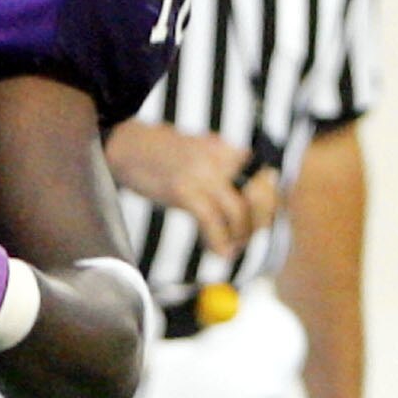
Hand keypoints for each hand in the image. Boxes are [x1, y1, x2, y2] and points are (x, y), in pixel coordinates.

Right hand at [105, 121, 276, 258]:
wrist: (127, 145)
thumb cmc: (164, 153)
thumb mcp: (203, 152)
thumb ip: (227, 167)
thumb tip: (253, 193)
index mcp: (229, 149)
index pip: (266, 179)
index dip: (270, 205)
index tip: (261, 222)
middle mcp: (221, 158)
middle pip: (259, 196)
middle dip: (258, 223)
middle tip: (246, 238)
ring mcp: (202, 174)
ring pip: (238, 212)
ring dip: (239, 236)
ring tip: (231, 248)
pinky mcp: (183, 190)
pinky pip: (212, 222)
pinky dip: (219, 241)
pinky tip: (219, 252)